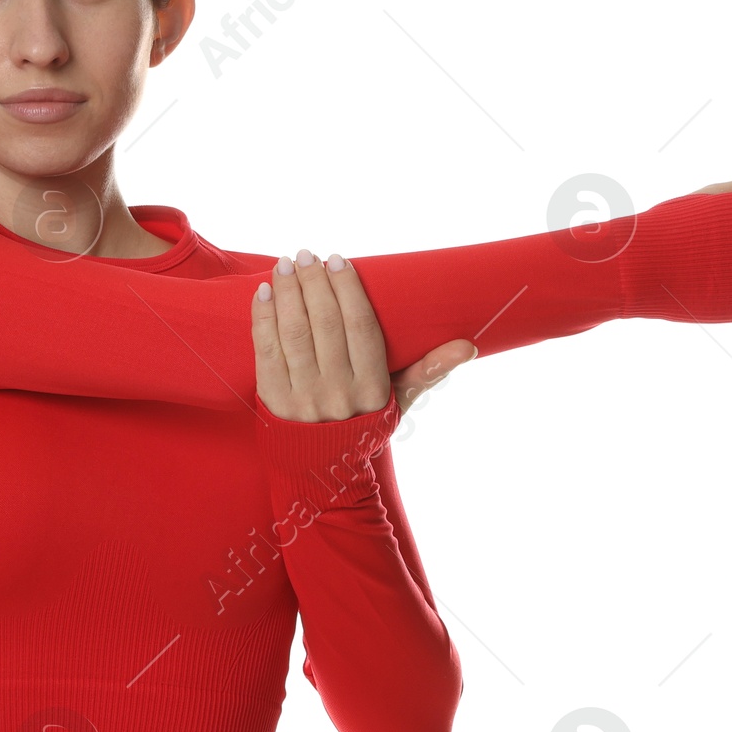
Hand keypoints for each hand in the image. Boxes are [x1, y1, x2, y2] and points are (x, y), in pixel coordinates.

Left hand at [253, 247, 475, 421]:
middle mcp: (339, 392)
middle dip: (314, 283)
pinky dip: (263, 319)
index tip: (338, 260)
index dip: (348, 289)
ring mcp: (304, 399)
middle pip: (325, 324)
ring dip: (288, 293)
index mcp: (372, 388)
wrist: (324, 476)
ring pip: (295, 333)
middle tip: (307, 254)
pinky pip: (266, 353)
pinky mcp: (273, 403)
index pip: (360, 327)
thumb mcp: (400, 403)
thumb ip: (429, 371)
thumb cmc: (364, 428)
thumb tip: (468, 347)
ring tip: (285, 264)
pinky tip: (264, 292)